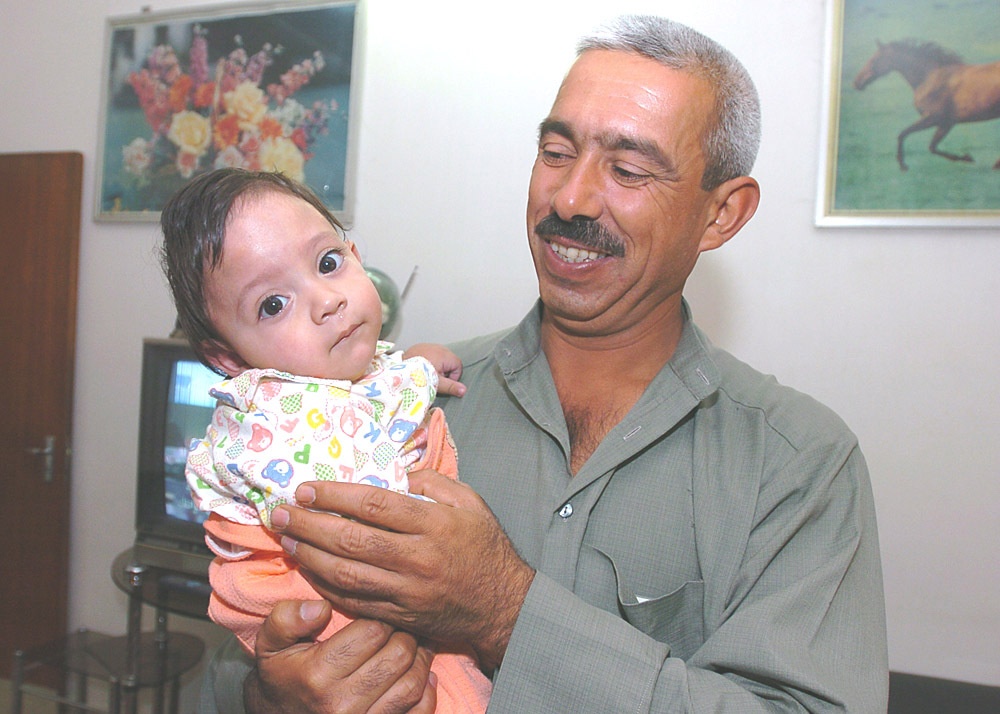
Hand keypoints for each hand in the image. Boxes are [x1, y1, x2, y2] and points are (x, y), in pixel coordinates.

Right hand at [244, 600, 437, 713]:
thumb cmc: (281, 677)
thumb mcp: (271, 644)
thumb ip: (286, 618)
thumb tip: (321, 608)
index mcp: (318, 674)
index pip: (373, 631)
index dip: (381, 616)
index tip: (378, 616)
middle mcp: (342, 704)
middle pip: (398, 655)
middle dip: (404, 635)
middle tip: (399, 628)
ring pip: (412, 684)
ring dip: (420, 660)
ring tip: (413, 646)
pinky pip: (418, 713)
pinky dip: (428, 693)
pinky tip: (422, 675)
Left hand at [271, 472, 534, 668]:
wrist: (502, 605)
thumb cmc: (484, 546)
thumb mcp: (469, 502)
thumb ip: (432, 481)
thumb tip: (393, 472)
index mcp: (434, 523)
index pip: (373, 505)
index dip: (334, 496)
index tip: (307, 489)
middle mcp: (417, 558)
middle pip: (351, 539)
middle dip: (309, 524)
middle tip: (282, 512)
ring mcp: (406, 591)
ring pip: (346, 573)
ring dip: (310, 554)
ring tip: (288, 538)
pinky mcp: (399, 615)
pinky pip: (354, 601)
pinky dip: (325, 586)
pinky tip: (309, 569)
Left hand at [403, 343, 464, 396]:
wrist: (399, 368)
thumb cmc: (420, 375)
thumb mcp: (437, 383)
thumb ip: (451, 386)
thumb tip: (465, 390)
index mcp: (446, 355)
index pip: (458, 367)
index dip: (452, 377)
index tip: (442, 382)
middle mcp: (440, 347)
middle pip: (449, 362)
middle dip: (444, 372)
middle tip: (433, 379)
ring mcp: (430, 345)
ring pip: (440, 358)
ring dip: (436, 366)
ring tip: (426, 374)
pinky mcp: (421, 346)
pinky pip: (430, 354)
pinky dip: (428, 361)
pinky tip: (420, 368)